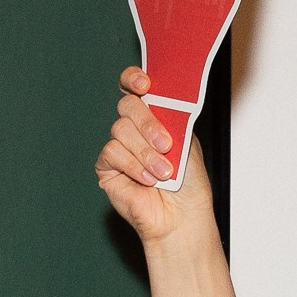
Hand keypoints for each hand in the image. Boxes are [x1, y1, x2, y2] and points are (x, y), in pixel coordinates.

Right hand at [95, 67, 214, 243]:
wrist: (182, 217)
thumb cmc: (188, 184)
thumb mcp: (187, 142)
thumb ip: (171, 117)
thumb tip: (156, 97)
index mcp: (154, 118)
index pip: (135, 88)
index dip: (134, 80)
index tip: (144, 84)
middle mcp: (135, 129)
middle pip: (127, 105)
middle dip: (148, 123)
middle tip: (166, 145)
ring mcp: (119, 146)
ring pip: (120, 129)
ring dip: (145, 152)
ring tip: (163, 173)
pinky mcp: (107, 167)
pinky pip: (112, 152)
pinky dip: (133, 166)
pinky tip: (147, 180)